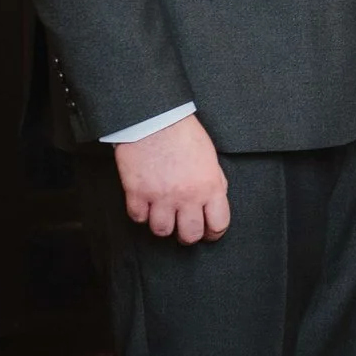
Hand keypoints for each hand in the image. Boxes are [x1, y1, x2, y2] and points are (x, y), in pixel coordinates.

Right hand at [113, 114, 229, 243]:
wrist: (155, 119)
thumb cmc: (184, 135)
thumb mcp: (210, 159)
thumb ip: (213, 183)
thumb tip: (213, 202)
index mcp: (210, 186)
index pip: (218, 224)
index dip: (214, 232)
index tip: (209, 232)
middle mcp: (187, 196)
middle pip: (190, 235)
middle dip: (189, 236)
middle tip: (185, 229)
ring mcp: (160, 196)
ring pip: (161, 231)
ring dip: (163, 225)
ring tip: (164, 215)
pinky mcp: (136, 193)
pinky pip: (138, 218)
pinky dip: (141, 214)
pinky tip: (146, 204)